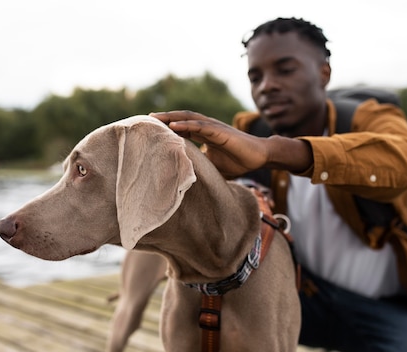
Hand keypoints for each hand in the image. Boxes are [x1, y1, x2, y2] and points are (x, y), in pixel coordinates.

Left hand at [150, 110, 268, 177]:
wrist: (260, 156)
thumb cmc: (238, 161)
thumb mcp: (213, 166)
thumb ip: (199, 167)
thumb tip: (184, 179)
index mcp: (204, 134)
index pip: (181, 127)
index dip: (166, 127)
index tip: (150, 130)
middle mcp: (207, 127)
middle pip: (181, 119)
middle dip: (163, 119)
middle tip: (146, 121)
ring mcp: (213, 127)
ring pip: (188, 118)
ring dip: (171, 118)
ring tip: (155, 118)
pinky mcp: (220, 131)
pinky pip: (201, 126)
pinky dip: (186, 124)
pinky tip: (173, 125)